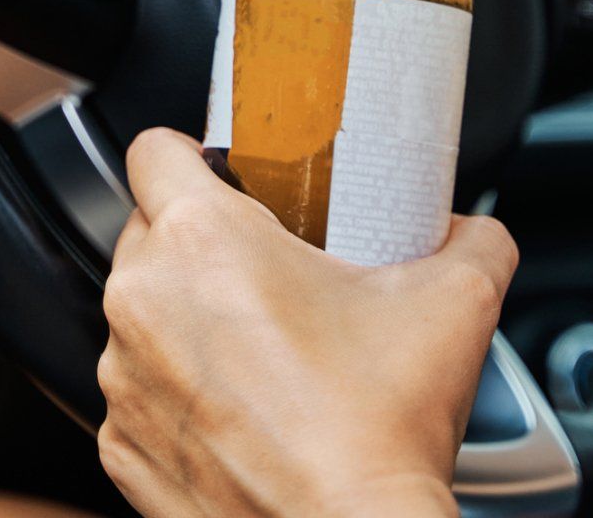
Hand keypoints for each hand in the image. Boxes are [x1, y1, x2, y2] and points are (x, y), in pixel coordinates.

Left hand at [97, 128, 518, 517]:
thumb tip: (472, 230)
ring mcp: (122, 377)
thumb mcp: (456, 304)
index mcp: (201, 240)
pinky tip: (241, 410)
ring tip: (260, 349)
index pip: (153, 150)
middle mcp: (142, 300)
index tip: (228, 175)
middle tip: (267, 269)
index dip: (193, 154)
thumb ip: (470, 240)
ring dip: (186, 320)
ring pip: (141, 314)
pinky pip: (139, 391)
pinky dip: (178, 394)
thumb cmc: (379, 433)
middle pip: (149, 232)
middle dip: (200, 243)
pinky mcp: (120, 442)